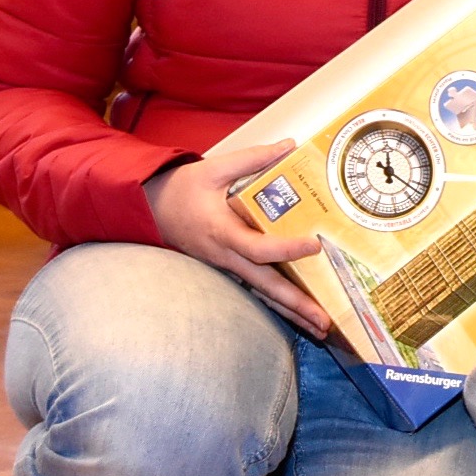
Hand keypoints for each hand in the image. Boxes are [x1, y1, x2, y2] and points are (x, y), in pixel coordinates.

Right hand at [145, 140, 326, 334]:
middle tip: (325, 323)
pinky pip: (255, 291)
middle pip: (265, 287)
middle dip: (296, 305)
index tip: (315, 245)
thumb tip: (289, 145)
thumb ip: (252, 158)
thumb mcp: (213, 168)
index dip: (286, 249)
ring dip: (291, 313)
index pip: (258, 248)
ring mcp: (226, 268)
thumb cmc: (181, 188)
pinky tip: (299, 315)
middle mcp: (226, 257)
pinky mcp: (228, 270)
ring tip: (321, 330)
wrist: (150, 208)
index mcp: (222, 233)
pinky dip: (277, 305)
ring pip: (262, 295)